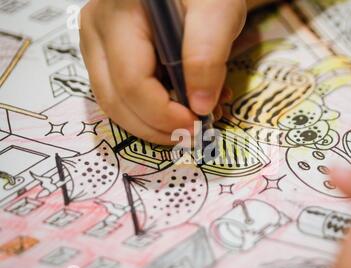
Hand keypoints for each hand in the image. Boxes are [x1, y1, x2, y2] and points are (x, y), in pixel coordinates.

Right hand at [80, 0, 245, 143]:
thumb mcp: (216, 12)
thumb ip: (206, 56)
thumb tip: (198, 107)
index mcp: (116, 18)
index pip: (131, 83)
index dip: (164, 114)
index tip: (197, 124)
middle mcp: (96, 34)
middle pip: (116, 101)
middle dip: (157, 127)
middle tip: (195, 132)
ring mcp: (97, 47)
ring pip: (117, 104)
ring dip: (155, 123)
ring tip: (195, 119)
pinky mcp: (107, 58)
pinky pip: (123, 96)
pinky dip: (153, 111)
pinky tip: (184, 105)